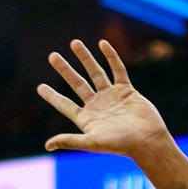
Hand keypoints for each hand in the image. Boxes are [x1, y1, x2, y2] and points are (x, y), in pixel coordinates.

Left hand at [37, 40, 170, 158]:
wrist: (147, 140)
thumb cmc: (120, 144)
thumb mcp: (92, 142)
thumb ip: (70, 141)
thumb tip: (48, 145)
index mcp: (86, 118)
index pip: (64, 104)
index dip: (52, 96)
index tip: (40, 87)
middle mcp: (97, 106)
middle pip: (77, 84)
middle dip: (65, 69)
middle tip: (52, 56)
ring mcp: (111, 96)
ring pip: (95, 73)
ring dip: (85, 58)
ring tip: (75, 43)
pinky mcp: (126, 90)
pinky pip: (117, 69)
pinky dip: (111, 57)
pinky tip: (103, 44)